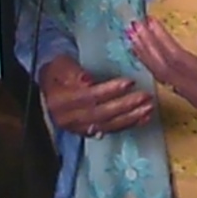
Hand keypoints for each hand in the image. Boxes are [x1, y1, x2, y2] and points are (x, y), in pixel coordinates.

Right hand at [39, 55, 153, 137]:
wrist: (47, 90)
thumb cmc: (56, 72)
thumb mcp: (59, 65)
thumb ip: (71, 72)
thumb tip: (87, 80)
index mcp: (61, 101)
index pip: (89, 96)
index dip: (110, 90)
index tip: (129, 82)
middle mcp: (70, 119)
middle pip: (102, 113)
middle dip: (126, 105)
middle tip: (146, 97)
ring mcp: (79, 128)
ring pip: (108, 125)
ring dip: (131, 118)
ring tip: (149, 108)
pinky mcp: (87, 132)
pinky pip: (110, 130)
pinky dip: (128, 125)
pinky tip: (142, 119)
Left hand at [128, 18, 196, 113]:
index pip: (179, 59)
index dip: (161, 40)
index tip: (149, 20)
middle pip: (166, 69)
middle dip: (147, 46)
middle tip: (133, 25)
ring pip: (164, 77)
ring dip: (147, 56)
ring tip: (133, 37)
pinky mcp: (196, 99)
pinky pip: (170, 81)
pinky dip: (155, 66)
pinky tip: (146, 54)